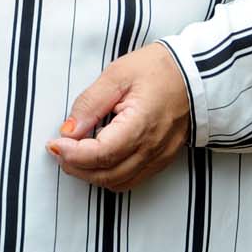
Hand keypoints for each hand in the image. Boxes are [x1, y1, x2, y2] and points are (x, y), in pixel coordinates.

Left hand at [46, 42, 191, 192]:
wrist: (195, 73)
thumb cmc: (159, 69)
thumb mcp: (118, 75)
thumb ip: (90, 104)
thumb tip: (68, 130)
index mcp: (141, 125)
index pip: (101, 154)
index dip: (72, 154)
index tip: (55, 143)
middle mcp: (152, 148)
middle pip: (107, 175)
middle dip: (76, 167)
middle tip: (59, 150)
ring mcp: (159, 157)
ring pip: (118, 182)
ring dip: (91, 175)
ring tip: (75, 155)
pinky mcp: (162, 159)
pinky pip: (132, 179)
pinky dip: (110, 175)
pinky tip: (98, 159)